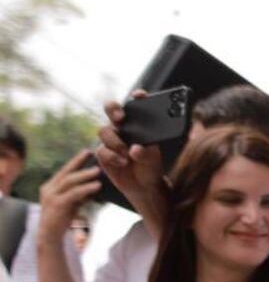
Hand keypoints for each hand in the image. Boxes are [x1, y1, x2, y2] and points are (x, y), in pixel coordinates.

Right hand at [37, 150, 100, 242]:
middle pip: (66, 172)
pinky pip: (73, 194)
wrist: (50, 236)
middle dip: (79, 162)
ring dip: (85, 175)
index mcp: (50, 187)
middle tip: (93, 154)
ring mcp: (51, 196)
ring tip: (98, 170)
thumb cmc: (61, 220)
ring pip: (69, 181)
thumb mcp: (71, 203)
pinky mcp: (57, 205)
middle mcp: (48, 189)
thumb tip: (94, 185)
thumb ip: (79, 194)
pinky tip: (96, 186)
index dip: (76, 161)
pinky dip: (86, 189)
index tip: (87, 152)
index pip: (64, 171)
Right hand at [96, 92, 166, 209]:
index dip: (137, 97)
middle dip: (113, 109)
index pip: (137, 106)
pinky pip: (102, 150)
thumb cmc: (151, 167)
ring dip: (116, 142)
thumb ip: (147, 153)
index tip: (139, 95)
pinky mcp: (104, 154)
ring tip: (128, 155)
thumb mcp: (154, 159)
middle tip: (120, 118)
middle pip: (111, 109)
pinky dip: (112, 156)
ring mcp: (112, 140)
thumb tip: (135, 149)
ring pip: (104, 131)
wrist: (143, 186)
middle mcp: (123, 128)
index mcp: (139, 124)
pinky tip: (123, 162)